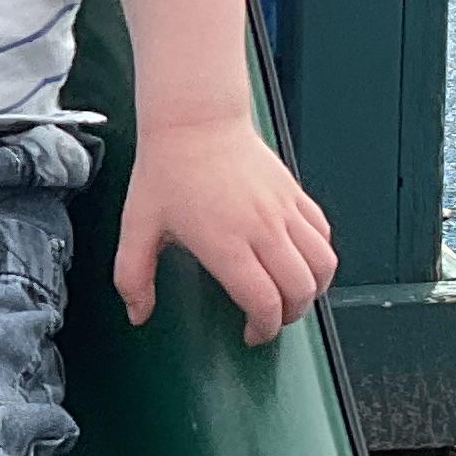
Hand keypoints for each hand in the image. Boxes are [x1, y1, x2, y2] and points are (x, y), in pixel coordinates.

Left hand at [114, 118, 336, 344]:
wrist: (195, 120)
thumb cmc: (166, 170)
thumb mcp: (136, 225)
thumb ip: (133, 276)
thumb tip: (138, 314)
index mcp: (225, 243)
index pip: (263, 301)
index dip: (264, 328)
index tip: (252, 334)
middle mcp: (262, 229)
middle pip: (299, 289)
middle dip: (290, 316)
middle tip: (271, 320)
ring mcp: (283, 210)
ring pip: (322, 263)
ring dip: (313, 288)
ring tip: (293, 296)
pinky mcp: (294, 193)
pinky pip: (322, 233)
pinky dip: (319, 256)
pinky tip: (300, 262)